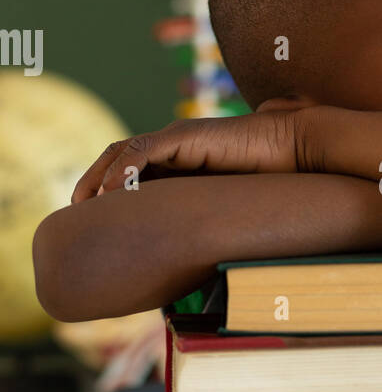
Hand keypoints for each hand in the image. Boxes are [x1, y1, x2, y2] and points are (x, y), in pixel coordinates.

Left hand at [71, 109, 309, 201]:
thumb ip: (205, 217)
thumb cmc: (271, 180)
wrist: (295, 151)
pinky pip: (142, 150)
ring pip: (121, 151)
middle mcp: (173, 145)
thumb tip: (194, 256)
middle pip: (116, 157)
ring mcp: (177, 137)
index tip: (92, 220)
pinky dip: (123, 170)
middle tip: (76, 214)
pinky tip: (113, 193)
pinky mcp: (185, 135)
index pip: (129, 168)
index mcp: (180, 159)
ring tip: (85, 204)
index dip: (107, 190)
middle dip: (91, 183)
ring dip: (98, 178)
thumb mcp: (225, 205)